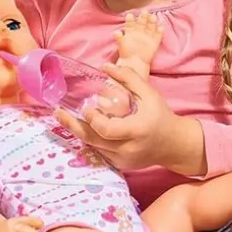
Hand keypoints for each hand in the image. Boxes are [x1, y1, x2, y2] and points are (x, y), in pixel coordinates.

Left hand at [56, 62, 205, 175]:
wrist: (174, 145)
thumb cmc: (161, 116)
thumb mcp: (149, 94)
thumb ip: (128, 78)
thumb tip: (105, 66)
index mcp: (136, 130)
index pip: (106, 129)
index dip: (92, 119)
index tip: (85, 107)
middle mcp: (128, 148)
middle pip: (93, 140)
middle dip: (72, 126)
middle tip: (58, 113)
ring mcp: (123, 160)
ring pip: (93, 146)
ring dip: (79, 132)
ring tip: (65, 118)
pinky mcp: (120, 166)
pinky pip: (99, 152)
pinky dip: (91, 140)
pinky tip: (83, 128)